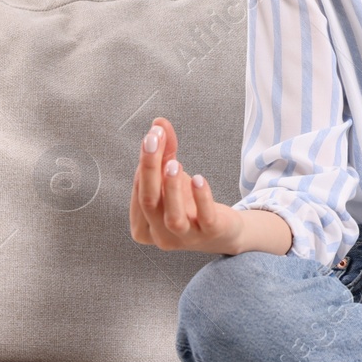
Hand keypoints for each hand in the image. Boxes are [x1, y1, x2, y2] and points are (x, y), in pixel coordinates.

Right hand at [129, 117, 243, 253]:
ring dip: (171, 188)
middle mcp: (160, 236)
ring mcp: (185, 238)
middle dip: (150, 168)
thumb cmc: (189, 205)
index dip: (145, 162)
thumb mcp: (174, 179)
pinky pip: (204, 218)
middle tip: (153, 139)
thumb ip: (166, 152)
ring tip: (174, 163)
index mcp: (143, 225)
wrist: (223, 231)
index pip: (139, 191)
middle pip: (149, 201)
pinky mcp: (210, 234)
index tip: (152, 134)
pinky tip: (199, 179)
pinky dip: (202, 197)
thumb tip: (158, 123)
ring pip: (172, 216)